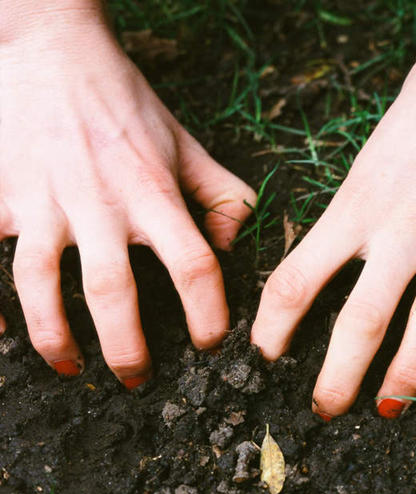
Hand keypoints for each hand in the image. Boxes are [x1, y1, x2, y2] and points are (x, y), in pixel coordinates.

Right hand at [0, 6, 255, 385]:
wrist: (52, 49)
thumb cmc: (126, 105)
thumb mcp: (188, 145)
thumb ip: (222, 197)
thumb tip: (233, 249)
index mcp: (152, 191)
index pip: (193, 264)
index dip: (208, 312)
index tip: (210, 342)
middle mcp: (98, 200)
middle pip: (112, 289)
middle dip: (126, 346)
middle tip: (137, 378)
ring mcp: (41, 199)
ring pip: (39, 282)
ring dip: (54, 335)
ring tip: (71, 367)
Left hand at [251, 5, 415, 418]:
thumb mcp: (369, 161)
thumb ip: (352, 217)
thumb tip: (335, 268)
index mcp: (358, 203)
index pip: (300, 278)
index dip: (274, 326)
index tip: (264, 353)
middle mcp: (403, 226)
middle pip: (364, 318)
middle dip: (339, 375)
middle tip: (323, 408)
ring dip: (407, 374)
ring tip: (388, 408)